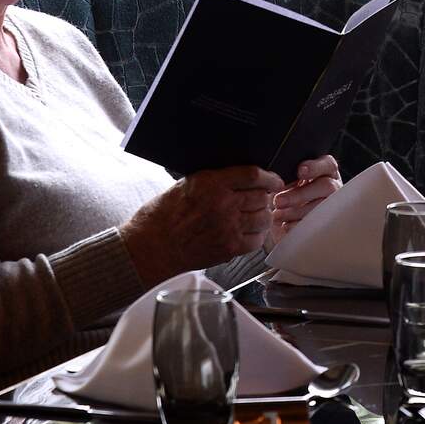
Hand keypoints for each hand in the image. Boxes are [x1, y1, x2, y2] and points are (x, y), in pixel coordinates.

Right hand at [120, 164, 281, 286]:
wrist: (150, 249)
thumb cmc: (161, 217)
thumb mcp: (185, 185)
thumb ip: (213, 180)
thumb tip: (238, 177)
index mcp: (210, 183)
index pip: (252, 175)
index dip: (269, 177)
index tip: (274, 180)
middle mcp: (222, 204)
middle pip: (261, 196)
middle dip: (264, 197)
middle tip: (260, 199)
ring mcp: (227, 227)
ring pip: (263, 217)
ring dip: (262, 215)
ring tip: (255, 215)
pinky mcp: (229, 248)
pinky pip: (257, 240)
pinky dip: (258, 235)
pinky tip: (249, 232)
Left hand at [267, 155, 343, 247]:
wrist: (283, 222)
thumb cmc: (285, 198)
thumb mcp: (286, 183)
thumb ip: (286, 176)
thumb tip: (277, 177)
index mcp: (325, 173)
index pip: (327, 165)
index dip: (315, 168)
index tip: (299, 172)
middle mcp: (333, 188)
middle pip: (326, 186)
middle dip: (300, 194)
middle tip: (278, 201)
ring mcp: (332, 207)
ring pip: (322, 207)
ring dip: (296, 212)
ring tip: (277, 215)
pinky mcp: (326, 225)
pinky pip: (317, 226)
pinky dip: (298, 225)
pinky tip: (285, 225)